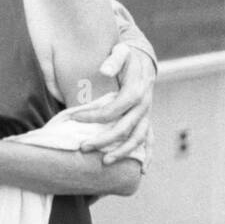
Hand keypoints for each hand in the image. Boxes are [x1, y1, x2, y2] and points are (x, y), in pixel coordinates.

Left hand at [73, 45, 154, 164]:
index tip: (74, 118)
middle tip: (82, 148)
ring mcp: (147, 115)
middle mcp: (144, 106)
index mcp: (137, 90)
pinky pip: (150, 141)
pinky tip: (142, 171)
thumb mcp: (121, 52)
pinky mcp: (147, 121)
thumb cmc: (126, 57)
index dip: (94, 116)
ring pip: (137, 139)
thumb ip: (113, 60)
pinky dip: (148, 156)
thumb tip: (105, 70)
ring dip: (121, 152)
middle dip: (103, 140)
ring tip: (104, 163)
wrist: (142, 61)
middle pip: (124, 128)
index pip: (114, 108)